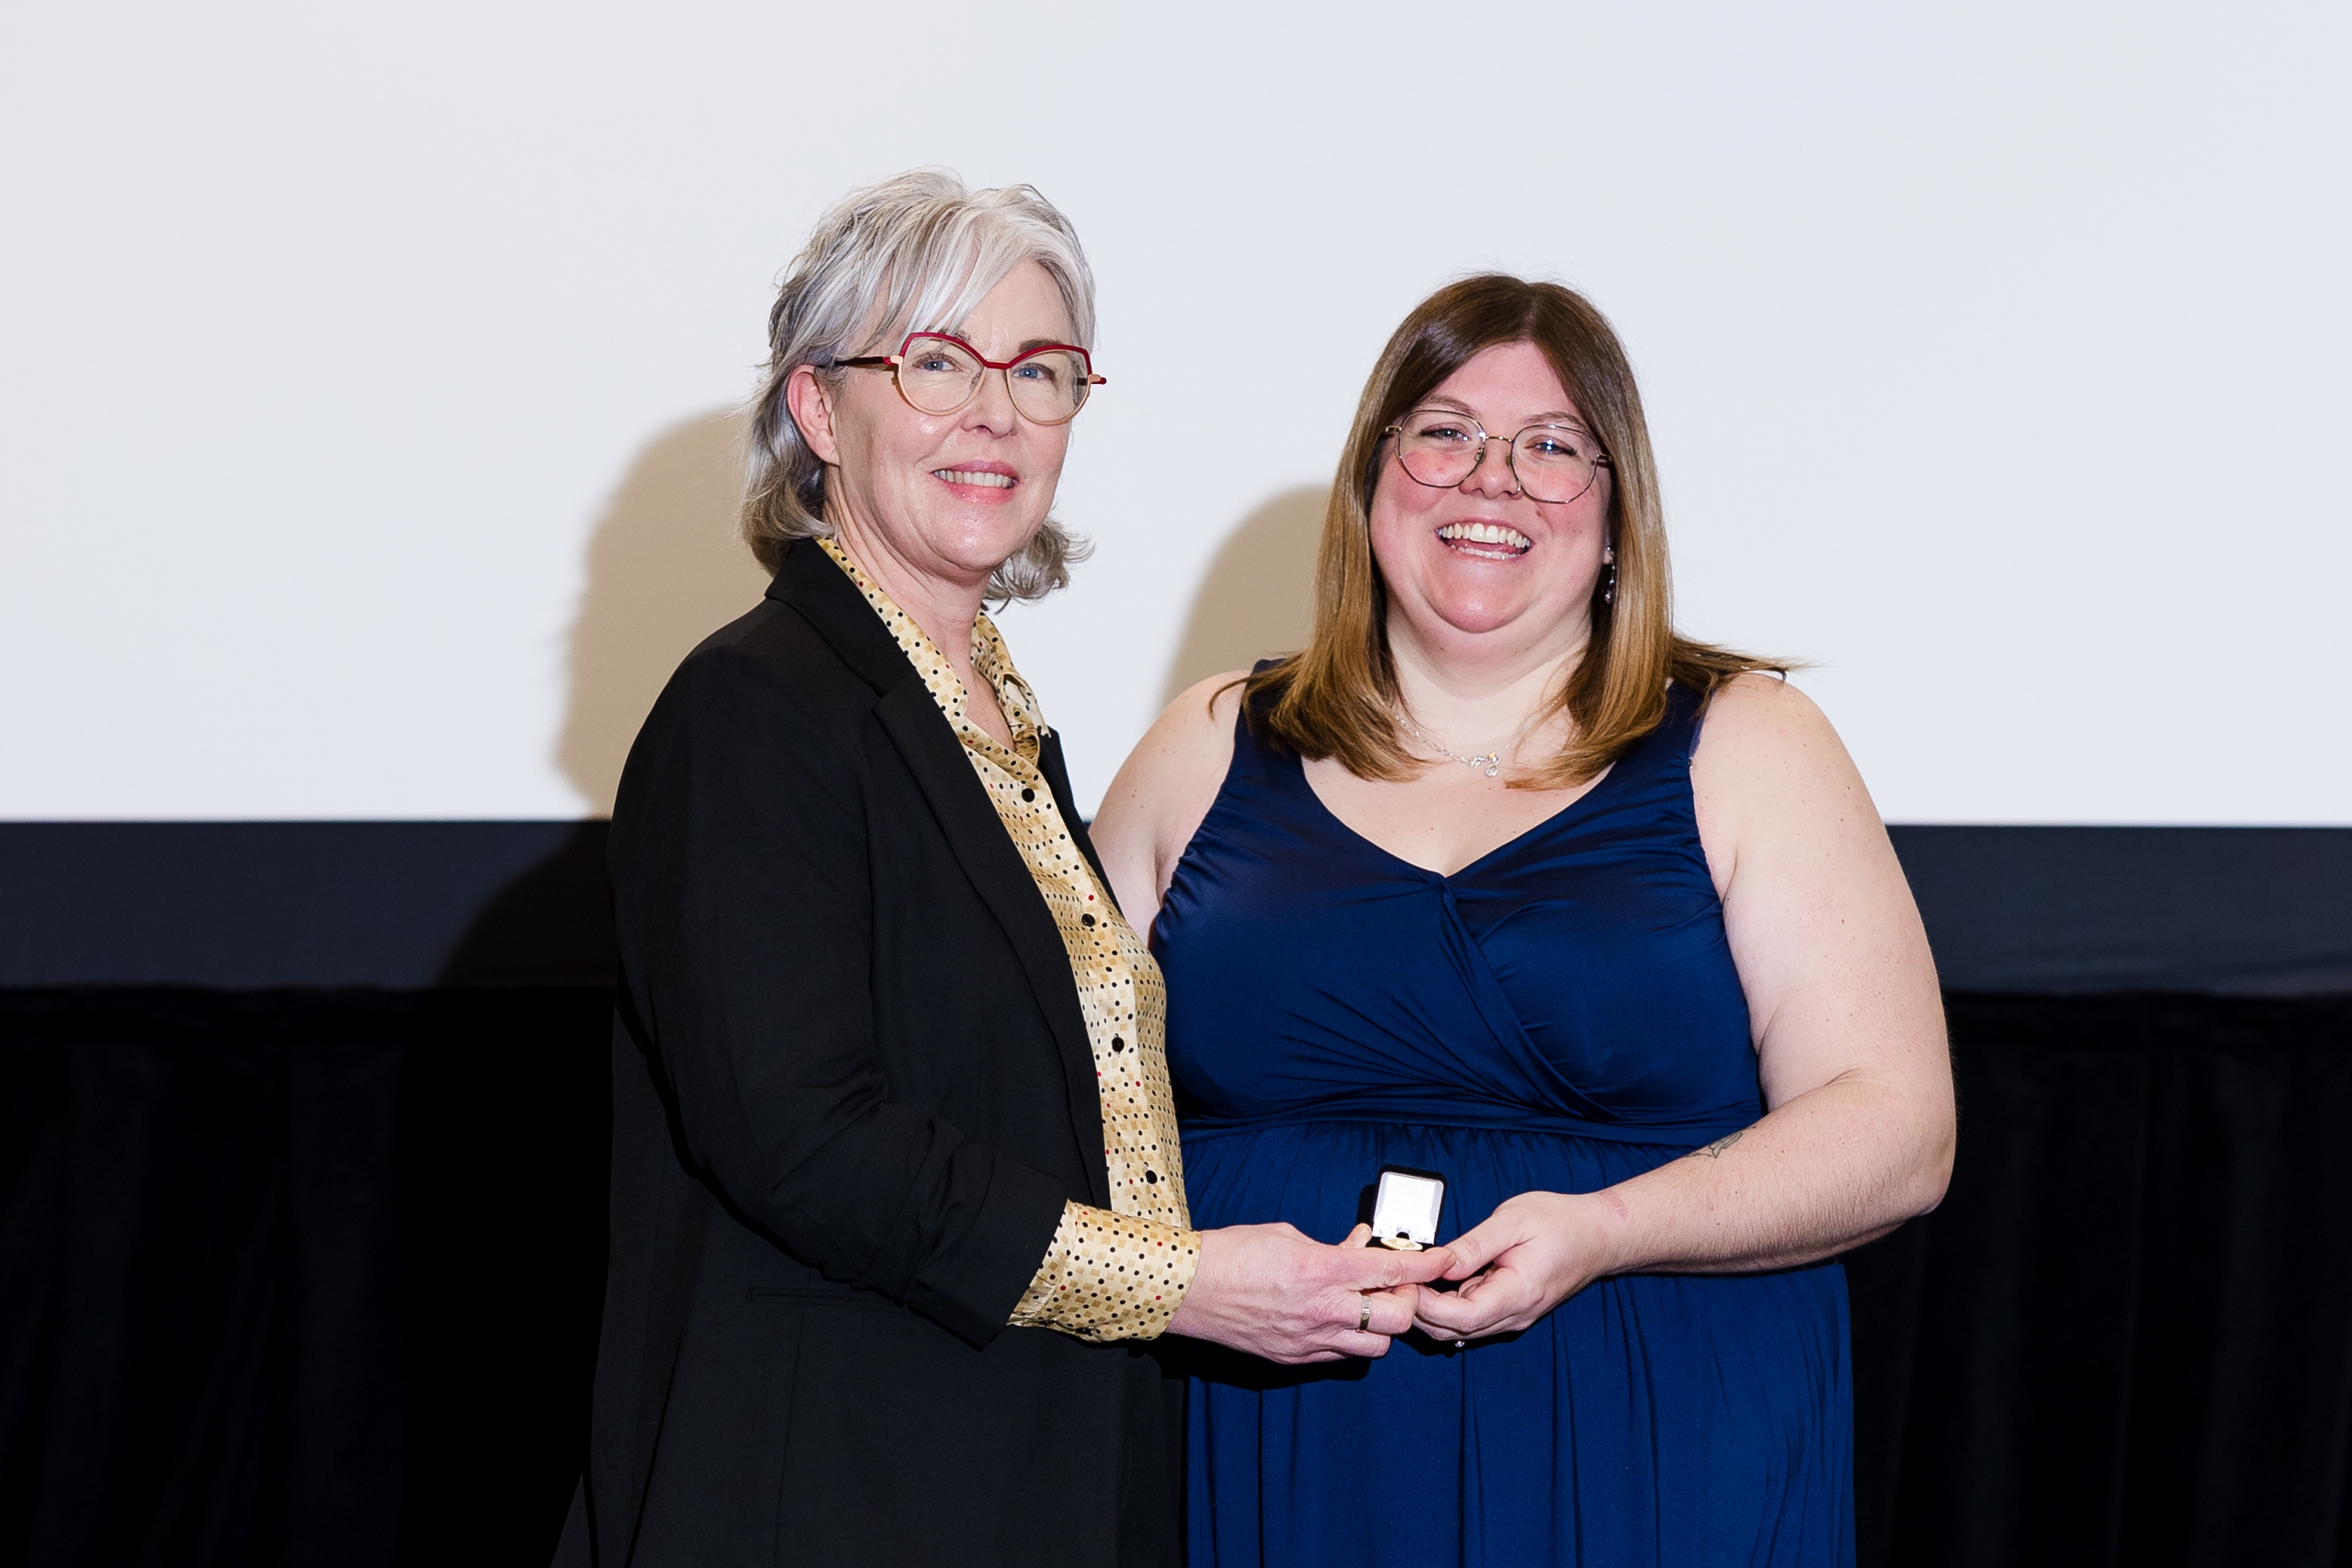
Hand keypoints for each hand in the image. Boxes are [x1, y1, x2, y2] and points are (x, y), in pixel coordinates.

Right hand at [1166, 1221, 1454, 1363]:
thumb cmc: (1231, 1253)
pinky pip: (1340, 1356)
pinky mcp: (1293, 1358)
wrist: (1186, 1289)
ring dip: (1381, 1325)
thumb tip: (1362, 1244)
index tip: (1446, 1259)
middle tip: (1397, 1285)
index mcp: (1322, 1269)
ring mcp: (1308, 1339)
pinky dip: (1350, 1339)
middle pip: (1397, 1319)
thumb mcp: (1287, 1235)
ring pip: (1375, 1346)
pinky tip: (1338, 1320)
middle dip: (1408, 1301)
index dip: (1428, 1264)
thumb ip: (1333, 1245)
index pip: (1392, 1269)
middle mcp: (1322, 1309)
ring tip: (1367, 1305)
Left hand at [1411, 1191, 1619, 1343]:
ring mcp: (1511, 1316)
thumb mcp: (1512, 1221)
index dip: (1426, 1305)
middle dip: (1418, 1310)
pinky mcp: (1508, 1309)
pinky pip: (1469, 1317)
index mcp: (1517, 1295)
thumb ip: (1473, 1246)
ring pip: (1458, 1328)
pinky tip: (1433, 1280)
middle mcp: (1513, 1315)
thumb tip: (1436, 1262)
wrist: (1598, 1235)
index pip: (1461, 1317)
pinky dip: (1445, 1305)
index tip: (1404, 1281)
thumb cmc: (1560, 1222)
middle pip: (1453, 1330)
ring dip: (1429, 1309)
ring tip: (1409, 1277)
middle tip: (1395, 1279)